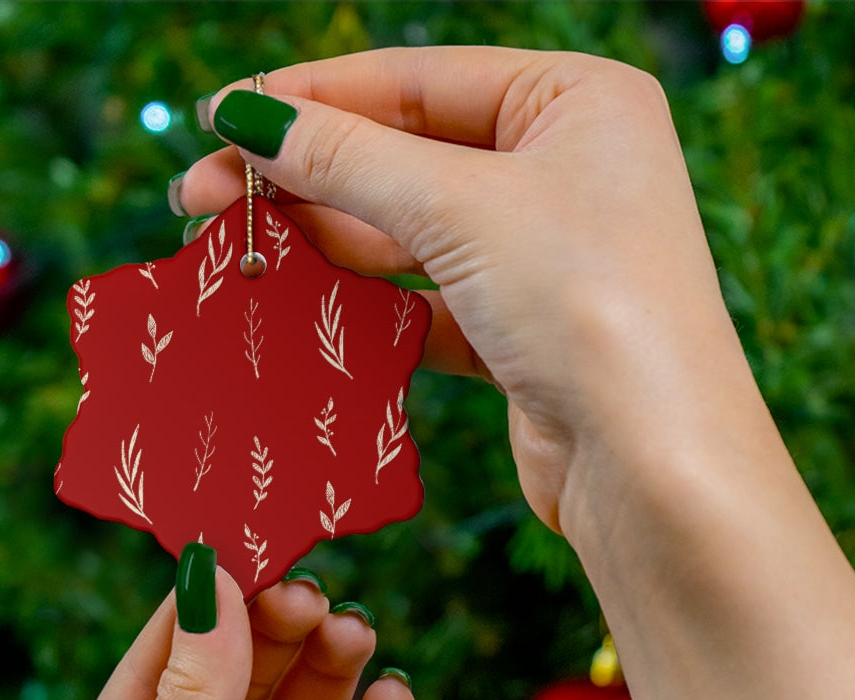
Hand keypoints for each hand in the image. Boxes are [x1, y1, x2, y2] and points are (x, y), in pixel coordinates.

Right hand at [181, 49, 854, 699]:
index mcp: (576, 101)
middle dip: (304, 176)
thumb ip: (347, 159)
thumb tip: (247, 115)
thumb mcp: (460, 208)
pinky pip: (426, 302)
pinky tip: (299, 306)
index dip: (311, 98)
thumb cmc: (587, 304)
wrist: (653, 465)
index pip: (417, 80)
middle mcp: (566, 170)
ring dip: (324, 241)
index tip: (218, 118)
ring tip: (235, 251)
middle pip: (407, 156)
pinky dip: (366, 305)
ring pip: (410, 234)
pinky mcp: (522, 333)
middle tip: (201, 198)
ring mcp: (545, 257)